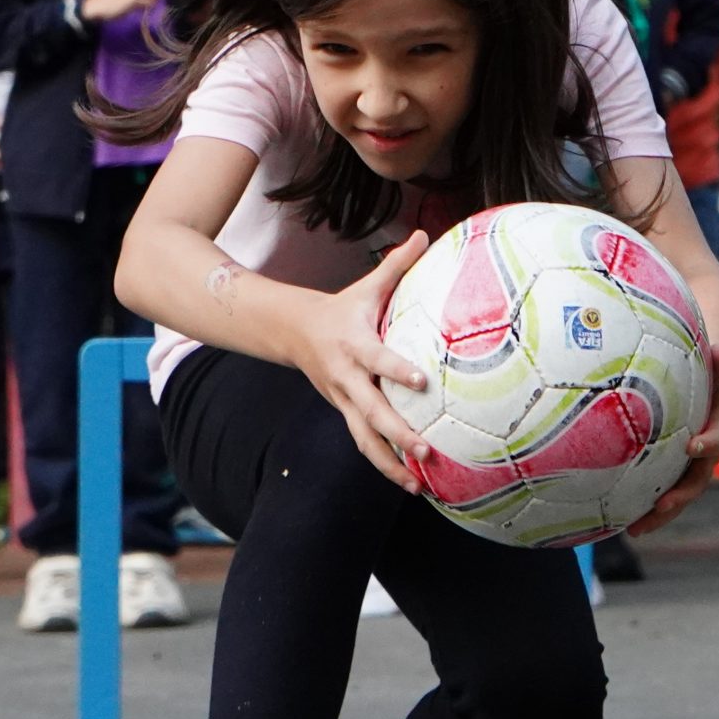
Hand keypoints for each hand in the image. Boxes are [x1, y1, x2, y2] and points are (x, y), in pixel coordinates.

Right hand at [292, 232, 436, 492]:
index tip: (422, 381)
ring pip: (364, 440)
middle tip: (427, 451)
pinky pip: (364, 443)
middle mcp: (347, 379)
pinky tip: (411, 483)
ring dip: (390, 464)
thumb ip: (398, 264)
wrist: (291, 332)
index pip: (379, 360)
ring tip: (419, 486)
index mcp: (355, 346)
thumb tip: (427, 232)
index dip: (398, 370)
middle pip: (372, 413)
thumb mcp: (366, 286)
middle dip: (399, 434)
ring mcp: (343, 401)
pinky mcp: (345, 413)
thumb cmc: (341, 308)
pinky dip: (385, 465)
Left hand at [630, 339, 718, 537]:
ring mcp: (687, 468)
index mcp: (717, 427)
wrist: (703, 388)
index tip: (692, 446)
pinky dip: (642, 509)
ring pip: (676, 495)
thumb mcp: (712, 367)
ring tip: (635, 530)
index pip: (717, 437)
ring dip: (658, 515)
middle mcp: (705, 454)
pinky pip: (658, 494)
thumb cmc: (703, 373)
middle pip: (696, 481)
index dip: (708, 444)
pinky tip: (618, 523)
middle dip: (681, 497)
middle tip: (662, 506)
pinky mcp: (670, 475)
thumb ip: (718, 362)